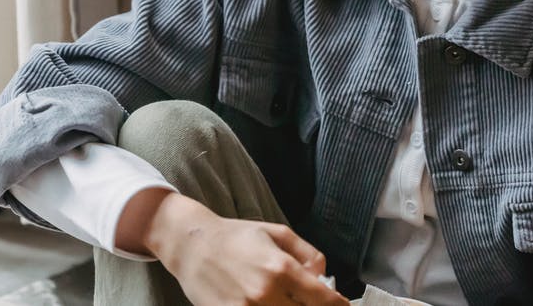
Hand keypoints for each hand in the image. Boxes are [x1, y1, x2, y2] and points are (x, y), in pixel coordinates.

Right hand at [140, 192, 348, 304]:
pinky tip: (271, 305)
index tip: (341, 304)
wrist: (191, 246)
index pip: (324, 299)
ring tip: (288, 301)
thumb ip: (308, 254)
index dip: (339, 305)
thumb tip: (324, 278)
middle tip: (313, 302)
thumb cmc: (235, 237)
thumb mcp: (277, 233)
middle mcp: (266, 293)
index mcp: (281, 268)